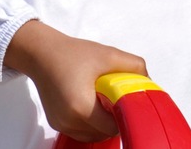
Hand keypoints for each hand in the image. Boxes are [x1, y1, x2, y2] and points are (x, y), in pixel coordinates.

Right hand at [4, 19, 147, 141]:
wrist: (42, 53)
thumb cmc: (72, 54)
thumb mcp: (109, 55)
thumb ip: (134, 66)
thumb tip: (147, 81)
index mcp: (81, 107)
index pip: (113, 127)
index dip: (124, 115)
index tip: (127, 101)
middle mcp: (69, 121)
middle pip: (103, 133)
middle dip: (114, 118)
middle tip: (117, 98)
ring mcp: (61, 125)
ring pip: (92, 136)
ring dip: (103, 123)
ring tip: (105, 100)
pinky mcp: (57, 123)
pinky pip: (81, 132)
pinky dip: (91, 123)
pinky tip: (94, 104)